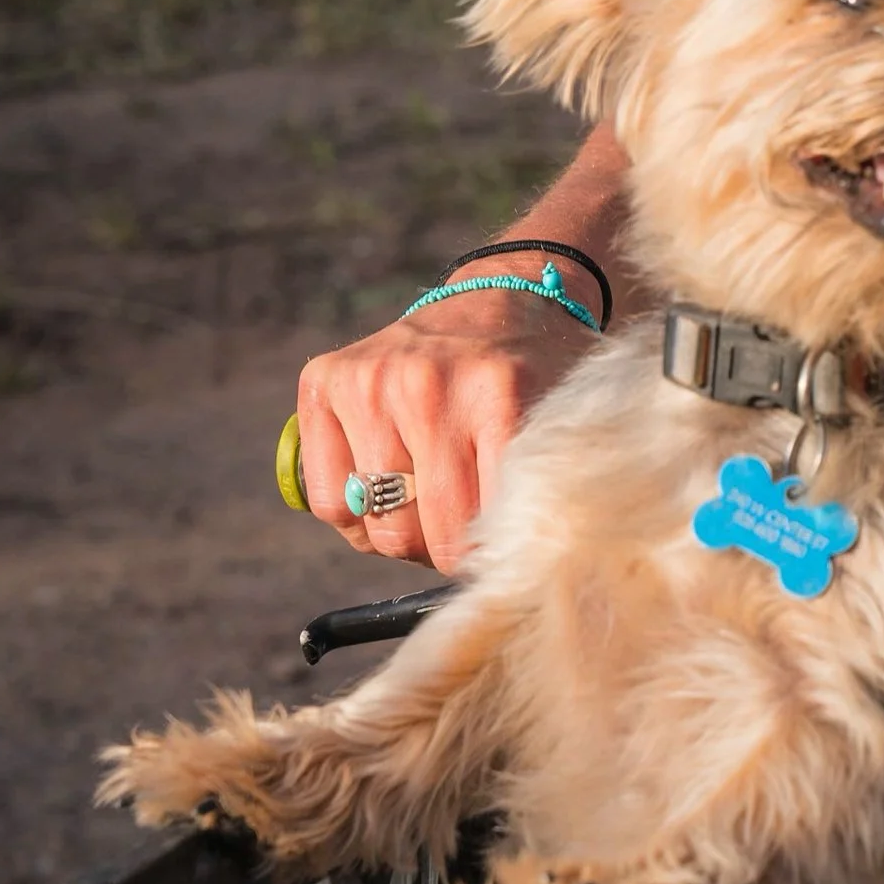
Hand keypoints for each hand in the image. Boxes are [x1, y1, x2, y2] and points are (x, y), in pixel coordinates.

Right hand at [294, 289, 595, 573]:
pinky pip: (329, 501)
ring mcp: (372, 380)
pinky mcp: (326, 380)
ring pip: (375, 524)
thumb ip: (534, 494)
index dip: (491, 556)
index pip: (482, 527)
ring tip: (431, 501)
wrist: (504, 296)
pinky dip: (355, 516)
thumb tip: (499, 586)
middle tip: (464, 526)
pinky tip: (388, 486)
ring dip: (403, 533)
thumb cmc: (537, 378)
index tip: (500, 549)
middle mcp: (429, 383)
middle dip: (446, 549)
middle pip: (424, 534)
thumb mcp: (558, 424)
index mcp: (500, 393)